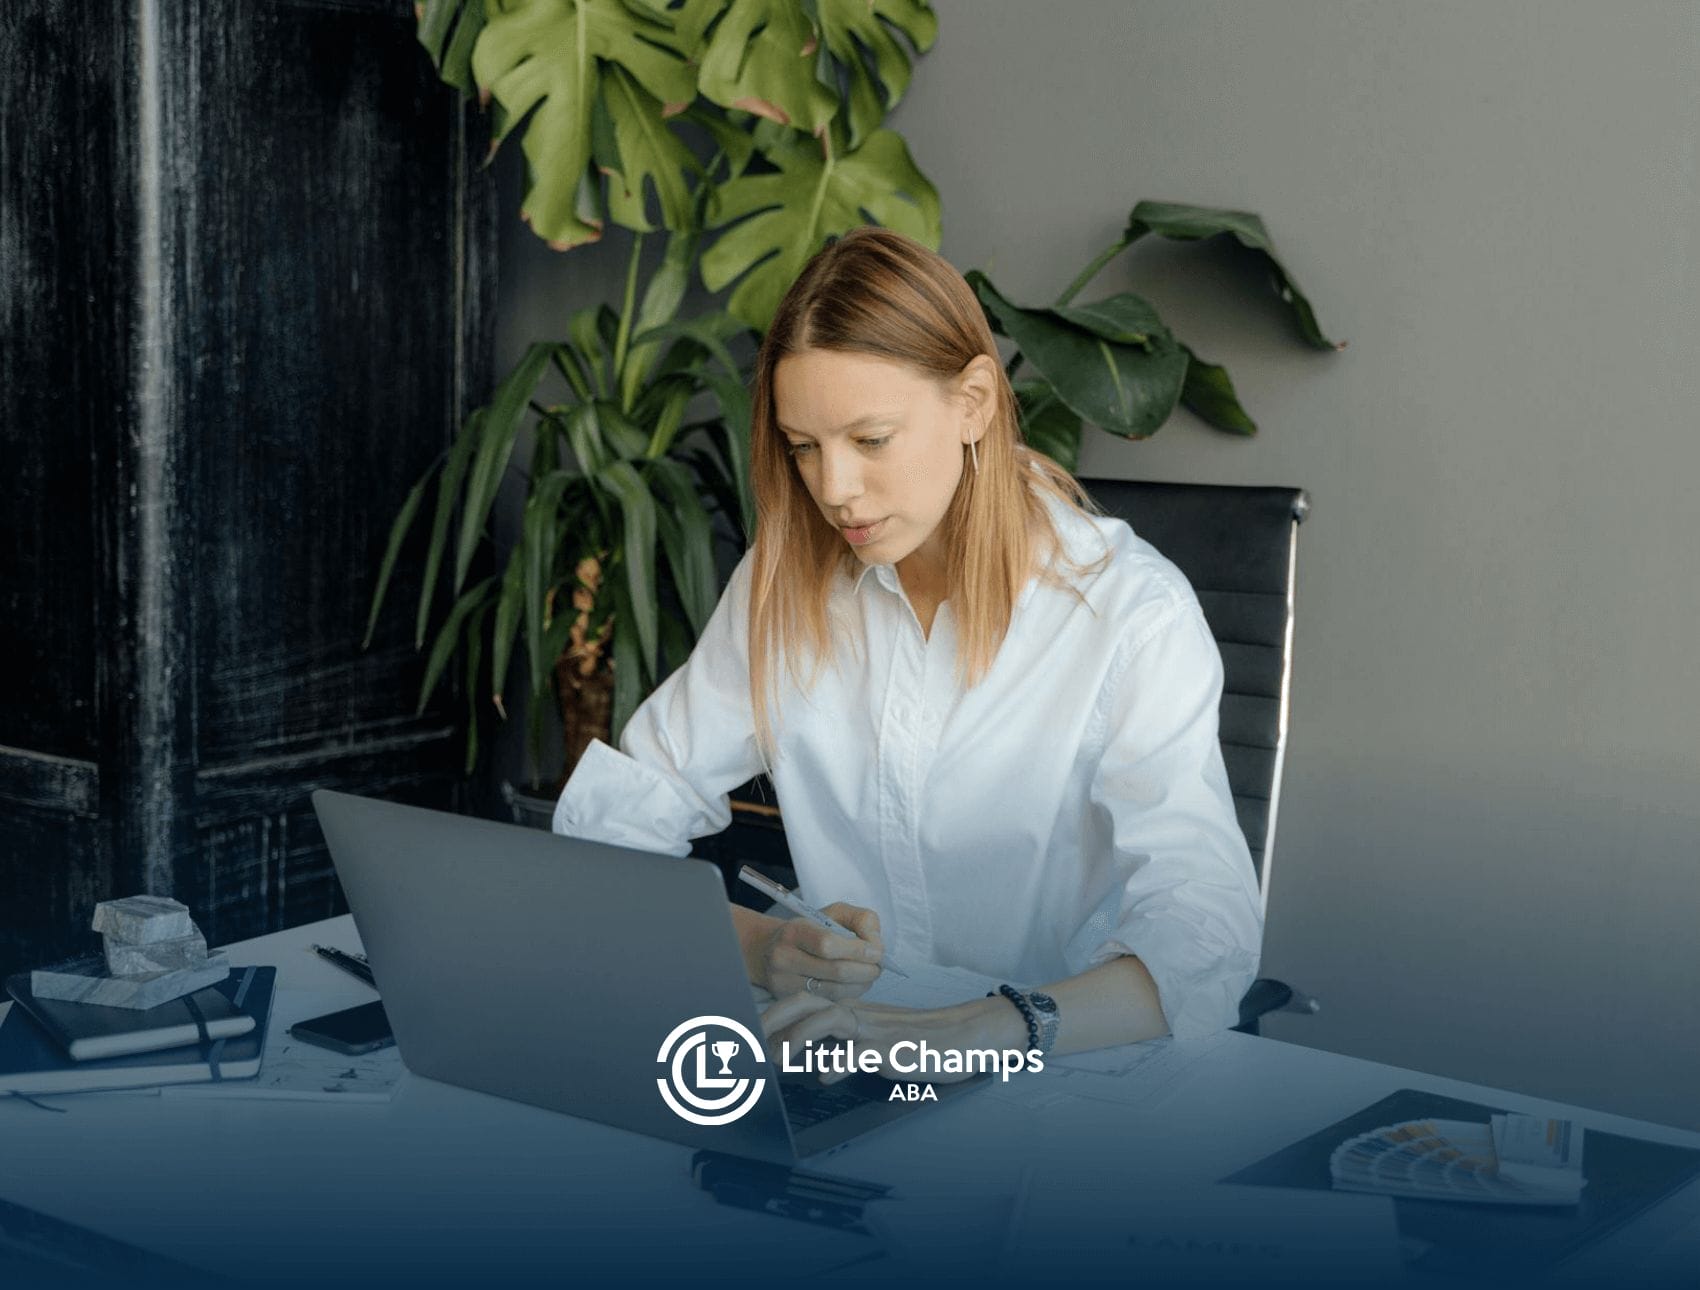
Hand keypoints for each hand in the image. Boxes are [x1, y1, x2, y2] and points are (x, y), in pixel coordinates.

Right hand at [754, 902, 884, 1000]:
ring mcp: (783, 983)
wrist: (771, 949)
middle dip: (866, 970)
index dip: (858, 951)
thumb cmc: (812, 930)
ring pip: (835, 991)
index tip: (877, 952)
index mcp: (795, 931)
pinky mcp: (789, 1000)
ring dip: (861, 984)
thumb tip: (876, 946)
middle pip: (836, 972)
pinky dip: (849, 994)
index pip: (828, 945)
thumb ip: (861, 920)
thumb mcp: (835, 914)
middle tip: (878, 966)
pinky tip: (854, 984)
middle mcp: (783, 958)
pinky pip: (829, 1002)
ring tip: (868, 975)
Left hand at [760, 993, 1026, 1084]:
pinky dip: (839, 1062)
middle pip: (806, 1001)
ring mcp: (873, 1030)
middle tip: (749, 1040)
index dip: (774, 1012)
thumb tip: (818, 1066)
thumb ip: (846, 1048)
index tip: (749, 1031)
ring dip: (798, 1036)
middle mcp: (857, 1013)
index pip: (805, 1000)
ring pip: (829, 1019)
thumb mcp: (876, 1042)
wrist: (962, 1036)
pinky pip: (859, 1052)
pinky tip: (825, 1076)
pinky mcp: (890, 1049)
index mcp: (851, 1010)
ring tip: (778, 1059)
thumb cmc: (918, 1040)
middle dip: (773, 1017)